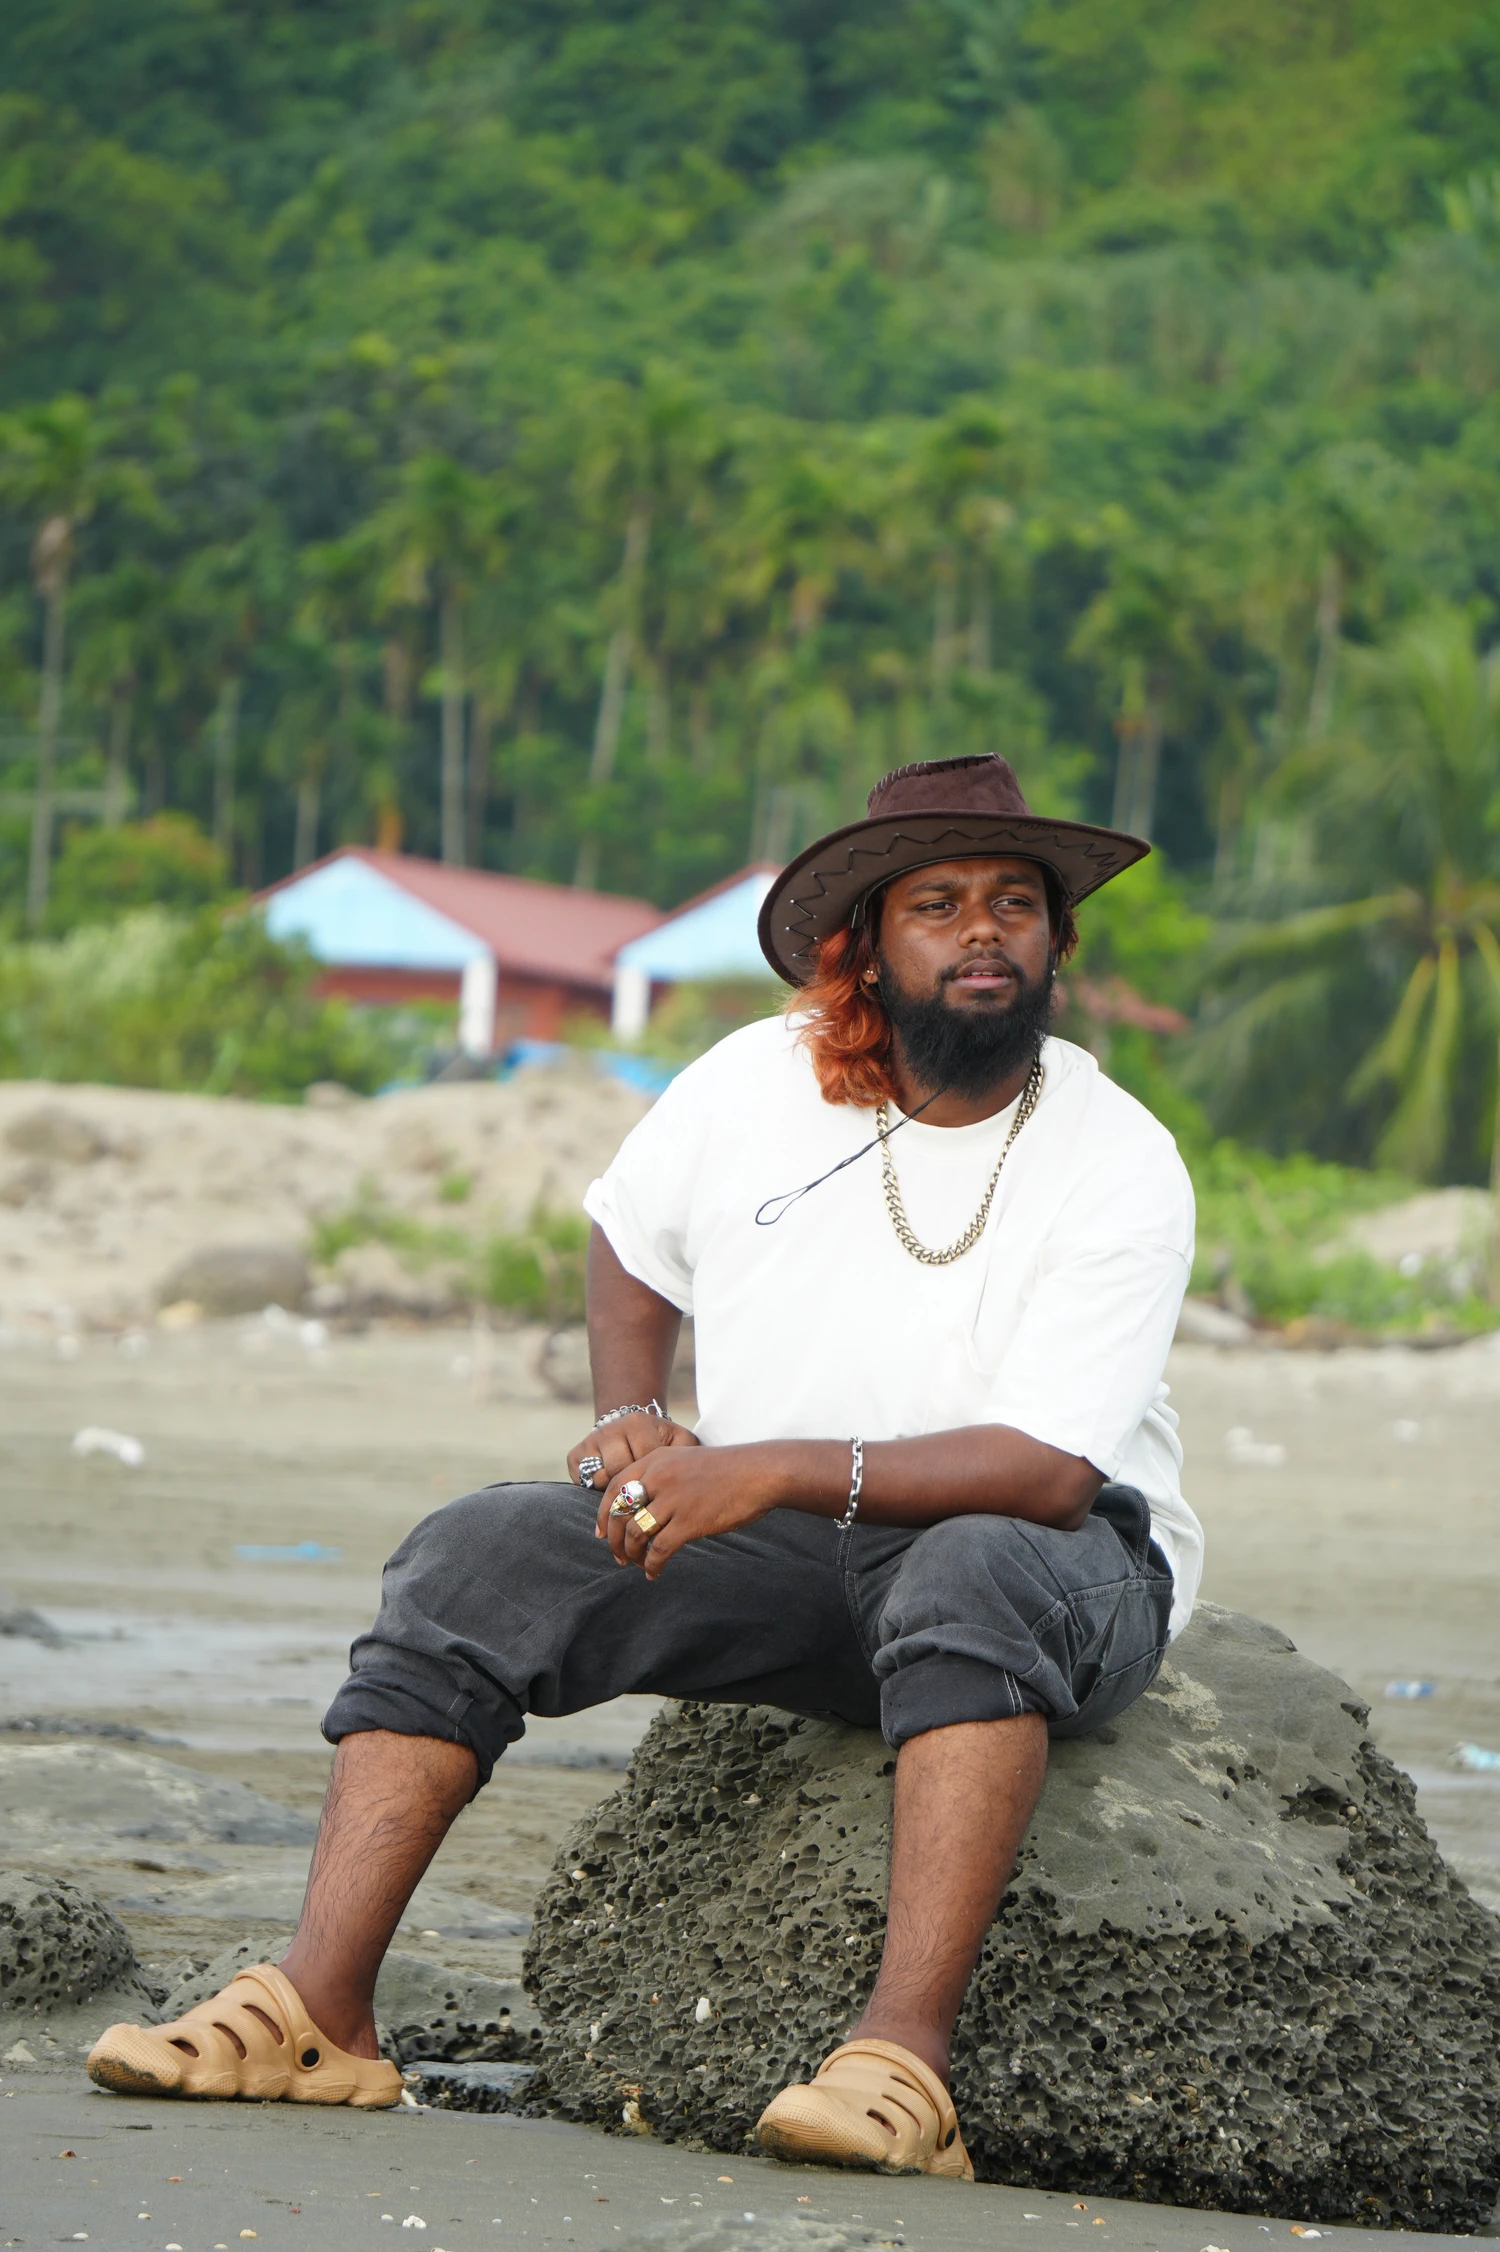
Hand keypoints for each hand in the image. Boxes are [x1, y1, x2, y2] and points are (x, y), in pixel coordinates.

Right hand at [567, 1408, 698, 1492]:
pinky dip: (596, 1487)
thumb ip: (689, 1452)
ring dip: (615, 1487)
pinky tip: (609, 1484)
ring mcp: (591, 1440)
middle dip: (633, 1485)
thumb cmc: (661, 1442)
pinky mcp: (574, 1454)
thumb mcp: (679, 1441)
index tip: (659, 1479)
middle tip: (642, 1488)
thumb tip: (693, 1474)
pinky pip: (583, 1480)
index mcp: (638, 1423)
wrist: (630, 1429)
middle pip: (620, 1471)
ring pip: (602, 1478)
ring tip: (627, 1487)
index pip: (643, 1459)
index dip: (652, 1477)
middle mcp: (611, 1428)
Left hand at [596, 1442, 787, 1580]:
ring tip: (638, 1564)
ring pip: (635, 1533)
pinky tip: (655, 1573)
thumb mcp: (685, 1460)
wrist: (758, 1472)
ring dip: (632, 1554)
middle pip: (618, 1512)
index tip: (601, 1532)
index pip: (614, 1487)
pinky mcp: (688, 1521)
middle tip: (618, 1555)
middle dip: (613, 1539)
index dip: (603, 1513)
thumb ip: (661, 1475)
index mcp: (656, 1460)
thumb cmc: (727, 1469)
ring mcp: (673, 1499)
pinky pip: (658, 1550)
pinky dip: (652, 1565)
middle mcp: (658, 1477)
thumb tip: (641, 1505)